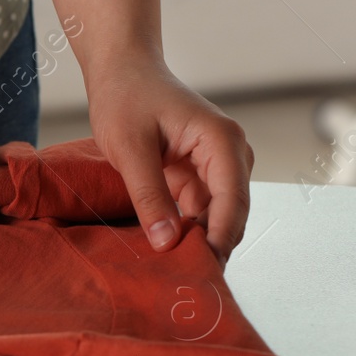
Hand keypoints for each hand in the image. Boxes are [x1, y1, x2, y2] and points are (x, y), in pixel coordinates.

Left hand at [85, 56, 253, 263]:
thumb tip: (166, 243)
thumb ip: (149, 195)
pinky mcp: (199, 176)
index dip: (219, 240)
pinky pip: (198, 212)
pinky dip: (183, 232)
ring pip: (215, 218)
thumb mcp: (130, 148)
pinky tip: (163, 252)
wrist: (121, 71)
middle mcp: (229, 155)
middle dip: (210, 248)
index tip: (200, 273)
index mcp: (222, 141)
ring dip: (195, 243)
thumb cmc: (126, 97)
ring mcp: (216, 167)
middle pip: (230, 215)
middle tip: (184, 284)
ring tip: (171, 274)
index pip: (233, 202)